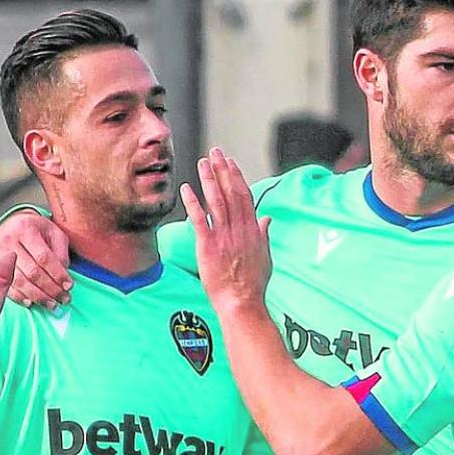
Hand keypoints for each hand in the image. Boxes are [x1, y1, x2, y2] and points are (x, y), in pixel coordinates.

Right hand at [0, 209, 71, 309]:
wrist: (11, 225)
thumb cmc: (36, 231)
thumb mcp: (54, 233)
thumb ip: (61, 253)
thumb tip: (63, 277)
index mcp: (26, 229)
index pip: (44, 258)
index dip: (58, 275)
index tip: (69, 286)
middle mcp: (7, 240)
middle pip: (32, 272)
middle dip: (51, 289)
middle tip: (63, 299)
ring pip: (19, 281)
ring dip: (38, 296)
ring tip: (51, 303)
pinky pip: (5, 286)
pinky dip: (19, 297)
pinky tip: (31, 302)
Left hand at [181, 147, 271, 314]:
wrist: (242, 302)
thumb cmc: (253, 283)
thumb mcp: (265, 256)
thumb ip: (264, 234)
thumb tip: (267, 218)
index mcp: (253, 229)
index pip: (244, 196)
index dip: (236, 176)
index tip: (230, 162)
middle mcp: (240, 229)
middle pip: (231, 192)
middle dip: (222, 170)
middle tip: (215, 152)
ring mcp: (224, 237)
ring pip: (216, 201)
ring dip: (209, 180)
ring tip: (202, 162)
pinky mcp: (208, 246)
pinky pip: (200, 221)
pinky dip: (193, 204)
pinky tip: (186, 189)